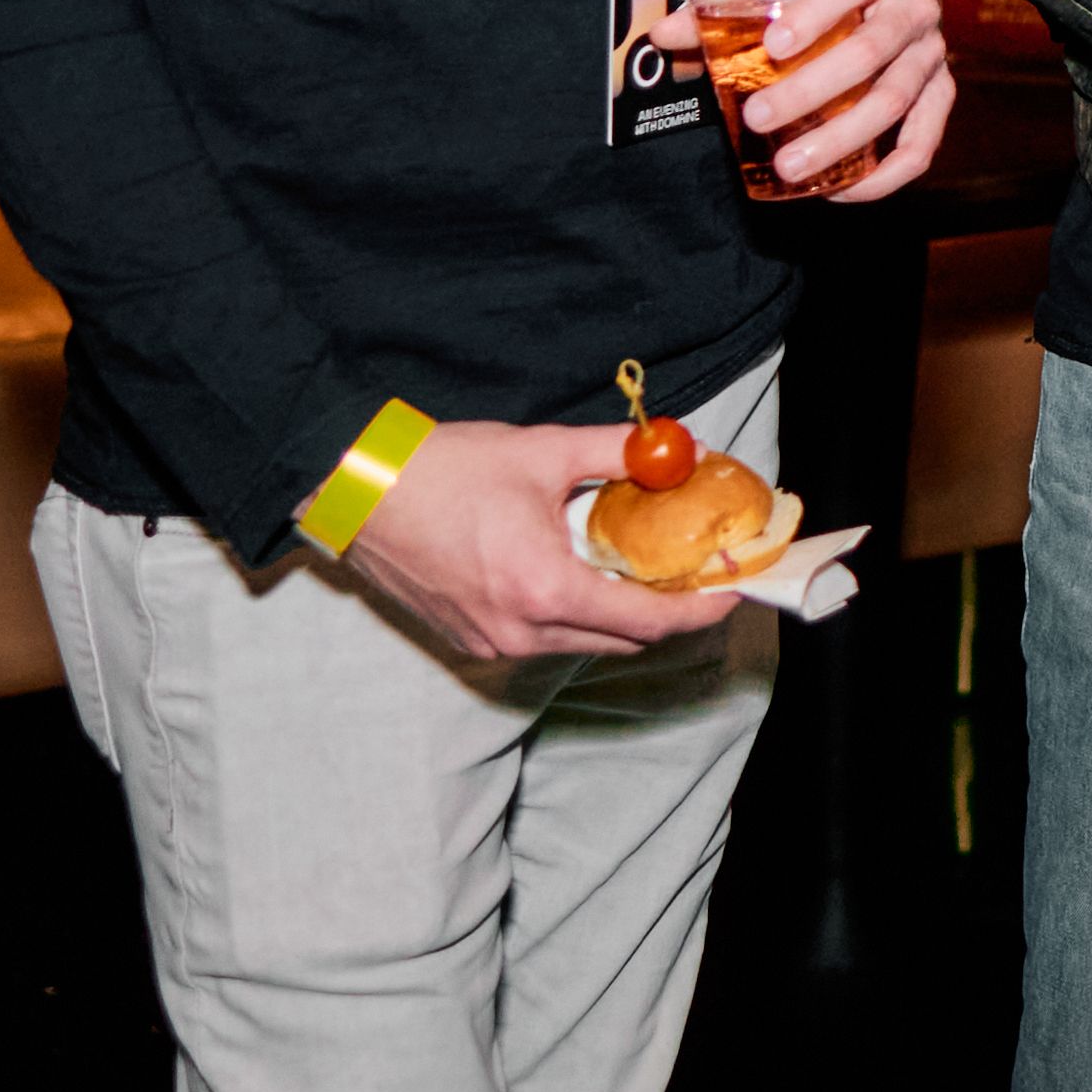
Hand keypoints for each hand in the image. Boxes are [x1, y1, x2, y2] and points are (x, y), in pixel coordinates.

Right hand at [338, 420, 719, 659]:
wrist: (357, 491)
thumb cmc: (444, 469)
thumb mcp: (542, 451)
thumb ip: (617, 453)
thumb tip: (676, 448)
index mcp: (545, 591)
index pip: (648, 620)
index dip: (700, 609)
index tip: (734, 590)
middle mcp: (521, 632)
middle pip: (622, 640)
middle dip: (667, 611)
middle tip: (696, 575)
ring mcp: (492, 642)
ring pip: (583, 643)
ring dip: (619, 614)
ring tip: (641, 569)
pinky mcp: (468, 640)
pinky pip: (543, 639)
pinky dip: (574, 615)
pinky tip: (580, 574)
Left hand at [698, 0, 958, 200]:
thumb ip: (727, 5)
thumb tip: (664, 36)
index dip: (817, 15)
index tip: (772, 47)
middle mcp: (917, 7)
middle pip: (871, 51)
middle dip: (812, 90)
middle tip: (758, 118)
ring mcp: (933, 54)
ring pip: (894, 102)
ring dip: (840, 140)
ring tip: (788, 167)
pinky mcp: (942, 95)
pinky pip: (922, 144)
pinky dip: (884, 175)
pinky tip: (840, 191)